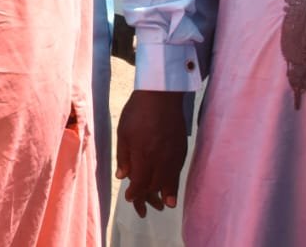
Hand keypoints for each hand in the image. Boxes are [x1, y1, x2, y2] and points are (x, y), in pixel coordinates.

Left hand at [116, 90, 187, 216]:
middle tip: (144, 208)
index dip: (135, 194)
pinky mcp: (181, 150)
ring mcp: (173, 155)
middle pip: (155, 185)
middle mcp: (160, 159)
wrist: (161, 96)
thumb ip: (124, 156)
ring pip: (169, 181)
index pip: (140, 183)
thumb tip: (123, 176)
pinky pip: (177, 172)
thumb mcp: (123, 132)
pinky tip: (171, 187)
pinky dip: (174, 183)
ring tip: (163, 205)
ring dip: (164, 194)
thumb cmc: (137, 112)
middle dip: (148, 198)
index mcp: (143, 155)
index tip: (130, 199)